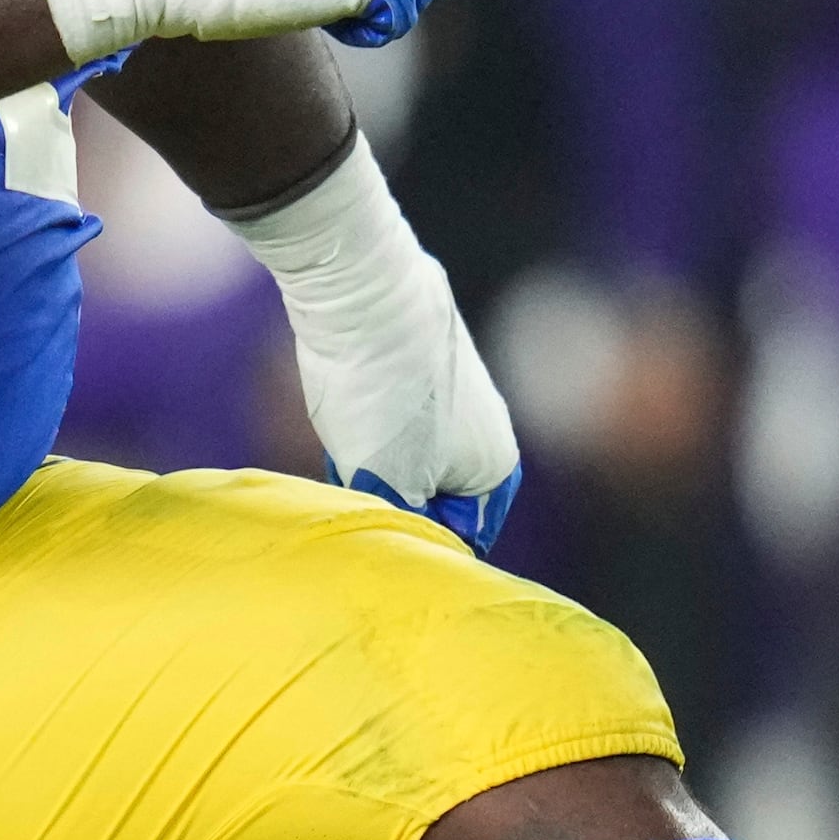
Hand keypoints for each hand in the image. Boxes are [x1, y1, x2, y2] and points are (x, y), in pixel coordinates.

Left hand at [232, 141, 519, 548]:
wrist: (364, 293)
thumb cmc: (382, 394)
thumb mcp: (387, 481)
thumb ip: (402, 523)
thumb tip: (397, 546)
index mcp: (496, 472)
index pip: (457, 538)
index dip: (412, 542)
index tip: (375, 533)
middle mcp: (485, 436)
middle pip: (426, 499)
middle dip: (386, 499)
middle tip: (352, 486)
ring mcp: (453, 400)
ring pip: (401, 461)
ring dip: (367, 464)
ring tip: (344, 444)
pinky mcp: (417, 373)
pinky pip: (389, 425)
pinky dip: (361, 429)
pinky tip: (342, 415)